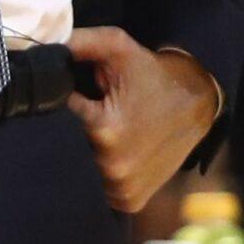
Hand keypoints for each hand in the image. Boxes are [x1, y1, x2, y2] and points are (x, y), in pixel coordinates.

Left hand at [64, 26, 218, 211]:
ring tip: (120, 133)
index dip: (75, 103)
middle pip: (73, 145)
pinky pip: (103, 189)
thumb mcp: (118, 47)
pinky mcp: (131, 201)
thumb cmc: (153, 74)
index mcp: (105, 130)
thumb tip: (46, 46)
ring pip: (86, 169)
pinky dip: (108, 174)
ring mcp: (122, 188)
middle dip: (84, 130)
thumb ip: (80, 42)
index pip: (62, 117)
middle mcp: (112, 166)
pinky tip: (125, 154)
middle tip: (110, 114)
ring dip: (96, 153)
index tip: (93, 96)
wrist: (198, 101)